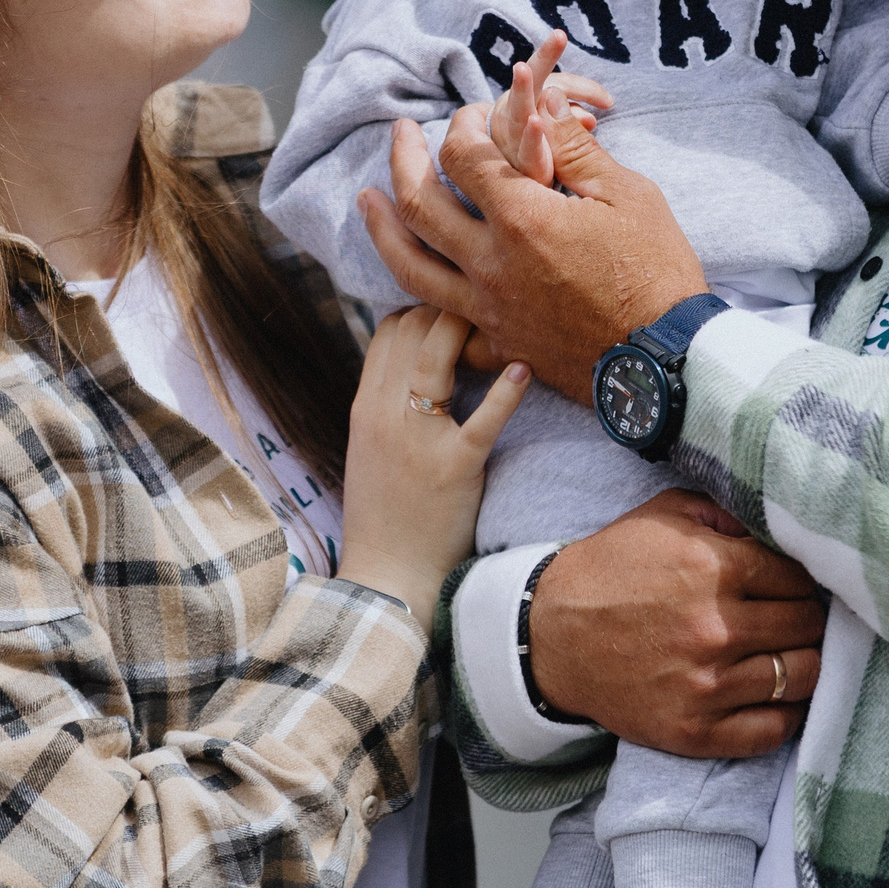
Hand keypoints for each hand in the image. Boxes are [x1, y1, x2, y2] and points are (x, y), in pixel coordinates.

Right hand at [336, 307, 530, 631]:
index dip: (422, 310)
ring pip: (439, 355)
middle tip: (483, 315)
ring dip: (470, 329)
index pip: (388, 330)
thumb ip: (386, 404)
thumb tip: (412, 364)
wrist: (387, 577)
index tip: (451, 316)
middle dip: (449, 310)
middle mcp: (385, 414)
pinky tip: (524, 370)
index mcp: (365, 407)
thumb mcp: (368, 448)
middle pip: (413, 329)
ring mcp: (419, 439)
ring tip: (500, 325)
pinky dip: (506, 390)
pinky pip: (483, 418)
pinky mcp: (456, 466)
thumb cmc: (384, 515)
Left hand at [357, 99, 705, 402]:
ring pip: (410, 268)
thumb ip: (573, 148)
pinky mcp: (498, 346)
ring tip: (367, 200)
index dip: (463, 124)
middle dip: (403, 158)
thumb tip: (540, 103)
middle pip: (419, 205)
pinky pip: (441, 328)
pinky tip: (415, 282)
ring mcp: (488, 311)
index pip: (464, 155)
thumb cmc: (658, 272)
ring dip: (381, 228)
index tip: (472, 114)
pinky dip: (418, 303)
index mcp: (522, 220)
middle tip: (400, 133)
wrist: (669, 361)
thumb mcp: (628, 195)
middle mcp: (491, 265)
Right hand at [488, 30, 614, 185]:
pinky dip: (532, 137)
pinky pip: (526, 152)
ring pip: (519, 110)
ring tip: (523, 69)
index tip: (610, 102)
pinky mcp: (518, 169)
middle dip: (544, 58)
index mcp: (528, 107)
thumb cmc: (540, 167)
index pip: (554, 84)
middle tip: (559, 36)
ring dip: (523, 88)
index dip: (581, 86)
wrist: (514, 204)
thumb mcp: (560, 143)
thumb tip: (590, 119)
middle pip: (531, 83)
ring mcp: (512, 141)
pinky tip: (536, 123)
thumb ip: (571, 127)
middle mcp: (515, 118)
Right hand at [529, 491, 826, 758]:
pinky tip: (779, 695)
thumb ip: (726, 511)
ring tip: (791, 653)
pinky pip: (771, 731)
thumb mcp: (664, 515)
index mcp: (712, 568)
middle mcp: (715, 629)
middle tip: (795, 617)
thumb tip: (781, 523)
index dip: (801, 577)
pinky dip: (787, 713)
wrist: (549, 635)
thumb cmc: (611, 569)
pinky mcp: (694, 730)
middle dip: (807, 616)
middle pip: (806, 625)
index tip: (793, 584)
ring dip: (804, 662)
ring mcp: (706, 685)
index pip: (798, 577)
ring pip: (801, 676)